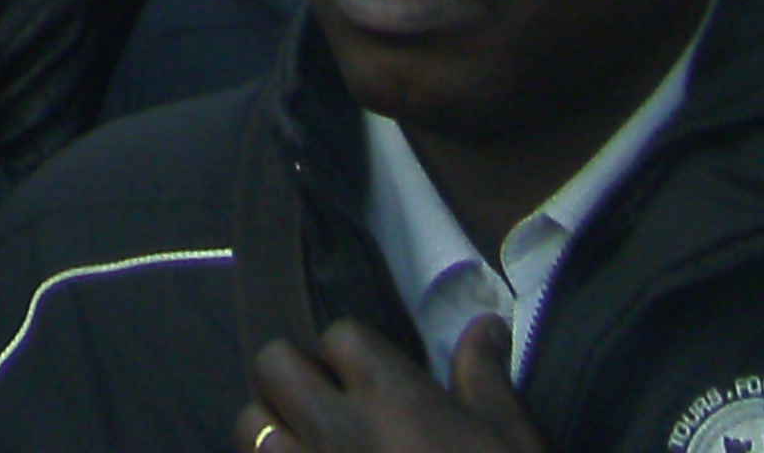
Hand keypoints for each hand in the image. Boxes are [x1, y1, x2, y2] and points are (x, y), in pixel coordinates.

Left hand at [248, 317, 548, 452]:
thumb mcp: (513, 445)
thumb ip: (486, 382)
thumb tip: (483, 324)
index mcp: (393, 399)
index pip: (340, 334)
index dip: (353, 352)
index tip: (369, 377)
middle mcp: (336, 429)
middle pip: (273, 364)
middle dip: (295, 377)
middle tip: (329, 406)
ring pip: (250, 426)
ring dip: (272, 431)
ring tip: (307, 450)